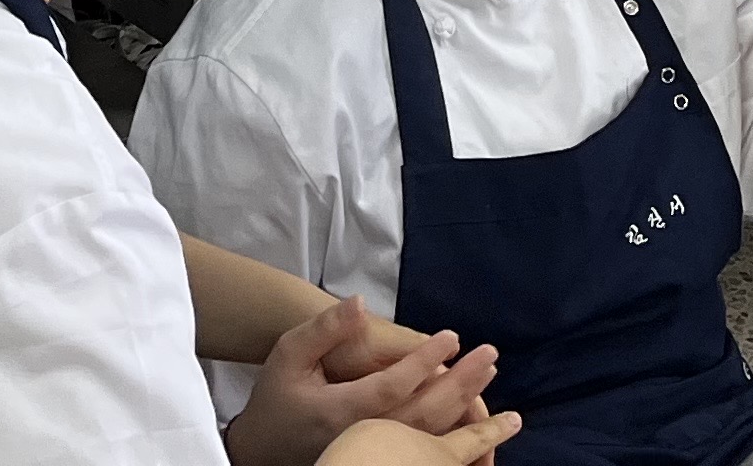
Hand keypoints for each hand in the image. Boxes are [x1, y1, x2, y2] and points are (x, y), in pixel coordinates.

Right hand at [223, 299, 500, 465]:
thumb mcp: (290, 353)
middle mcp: (362, 438)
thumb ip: (325, 328)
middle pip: (422, 416)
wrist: (262, 446)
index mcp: (340, 411)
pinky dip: (453, 439)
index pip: (393, 386)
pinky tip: (475, 419)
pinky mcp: (380, 463)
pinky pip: (423, 454)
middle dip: (460, 384)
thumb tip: (359, 303)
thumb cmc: (277, 396)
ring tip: (487, 377)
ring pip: (427, 439)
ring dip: (463, 409)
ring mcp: (373, 456)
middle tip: (490, 356)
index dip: (424, 360)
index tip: (452, 336)